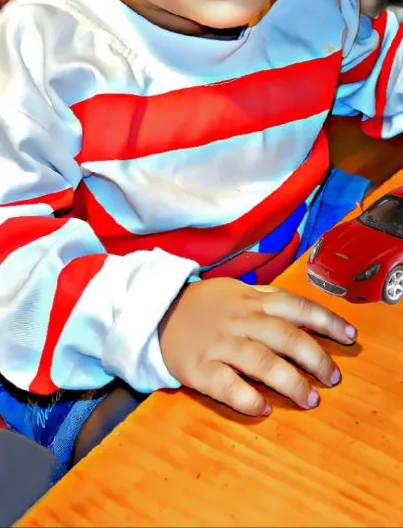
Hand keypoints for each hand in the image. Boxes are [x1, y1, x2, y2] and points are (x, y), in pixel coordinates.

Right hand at [159, 277, 356, 415]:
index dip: (326, 321)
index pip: (297, 306)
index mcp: (251, 300)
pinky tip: (264, 408)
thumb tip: (305, 312)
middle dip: (315, 358)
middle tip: (332, 378)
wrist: (155, 313)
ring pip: (261, 362)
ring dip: (290, 381)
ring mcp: (218, 344)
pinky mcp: (198, 368)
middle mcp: (239, 320)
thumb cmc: (203, 305)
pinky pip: (227, 385)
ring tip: (310, 398)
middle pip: (285, 336)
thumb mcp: (235, 290)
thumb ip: (267, 298)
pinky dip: (248, 398)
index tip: (349, 337)